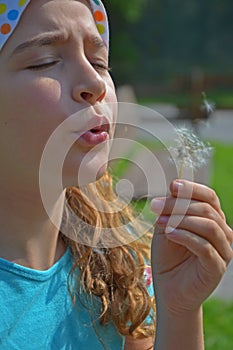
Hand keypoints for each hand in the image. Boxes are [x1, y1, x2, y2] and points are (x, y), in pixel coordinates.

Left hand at [150, 179, 232, 314]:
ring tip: (159, 221)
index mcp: (212, 219)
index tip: (173, 185)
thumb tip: (174, 187)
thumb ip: (171, 210)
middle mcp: (222, 232)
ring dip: (181, 219)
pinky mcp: (217, 266)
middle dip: (179, 204)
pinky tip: (169, 233)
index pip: (209, 197)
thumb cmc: (168, 257)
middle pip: (207, 209)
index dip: (192, 188)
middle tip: (155, 206)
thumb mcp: (166, 227)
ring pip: (209, 225)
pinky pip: (204, 246)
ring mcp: (223, 250)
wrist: (169, 290)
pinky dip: (185, 236)